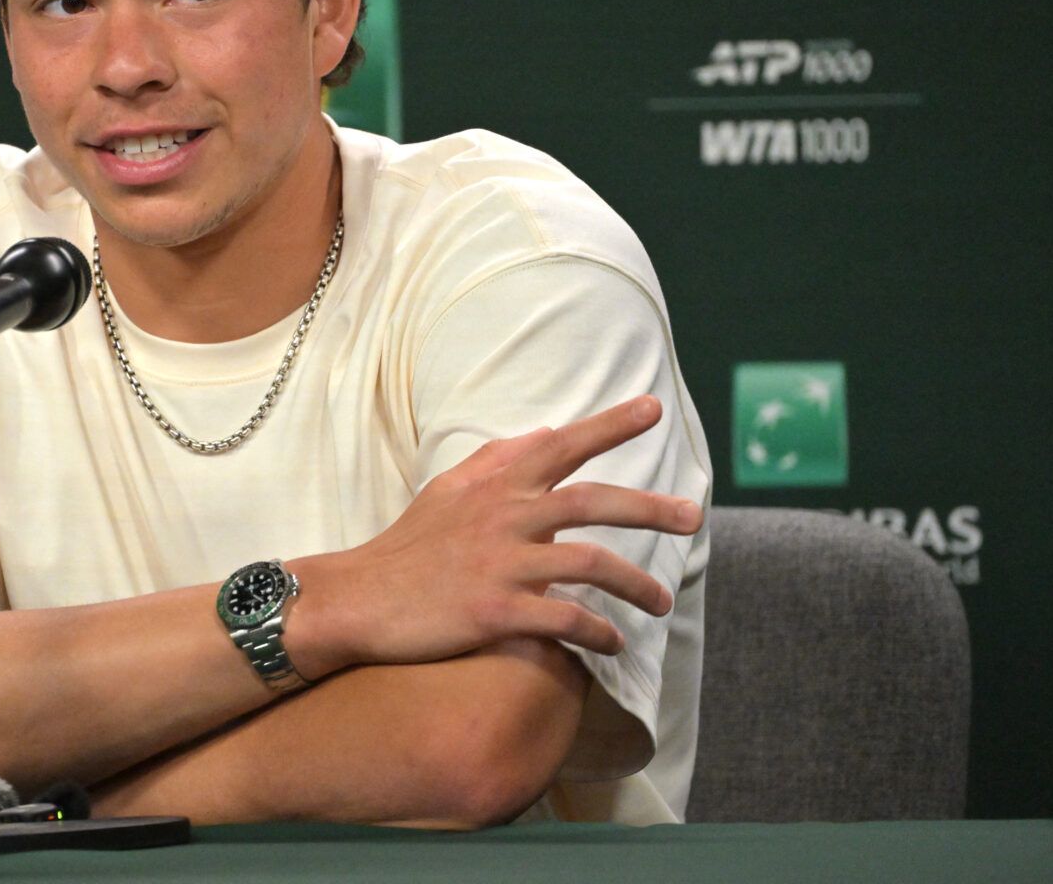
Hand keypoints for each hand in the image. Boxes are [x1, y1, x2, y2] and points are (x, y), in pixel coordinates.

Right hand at [290, 395, 701, 675]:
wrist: (359, 599)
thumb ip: (496, 460)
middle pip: (593, 501)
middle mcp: (504, 516)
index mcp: (495, 484)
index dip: (610, 424)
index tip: (653, 408)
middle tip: (693, 516)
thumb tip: (543, 434)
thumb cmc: (408, 546)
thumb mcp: (447, 489)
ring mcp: (500, 563)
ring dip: (636, 583)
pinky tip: (614, 644)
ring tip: (663, 603)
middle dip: (650, 507)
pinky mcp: (493, 610)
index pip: (561, 444)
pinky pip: (563, 620)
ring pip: (589, 564)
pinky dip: (597, 632)